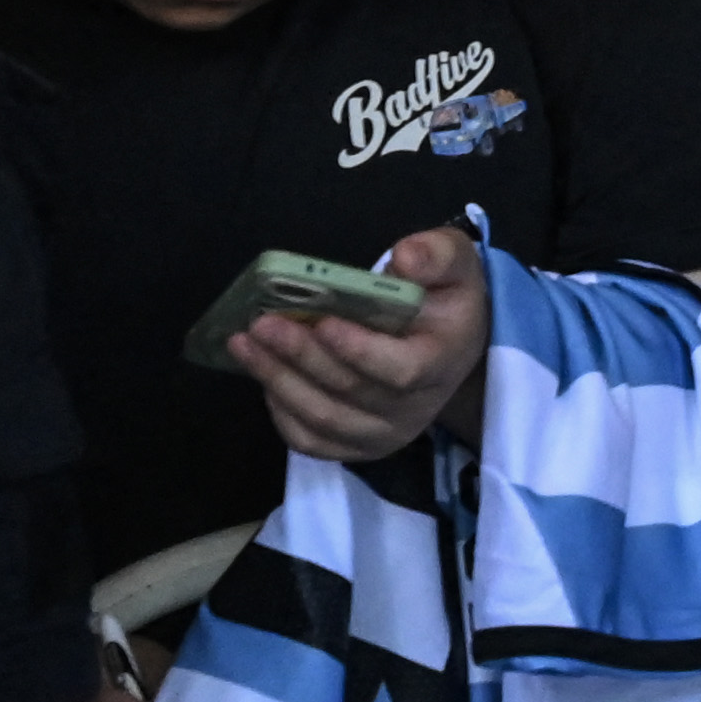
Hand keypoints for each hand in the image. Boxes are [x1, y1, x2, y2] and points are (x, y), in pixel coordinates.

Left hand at [231, 223, 486, 465]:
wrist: (450, 346)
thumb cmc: (445, 299)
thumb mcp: (455, 264)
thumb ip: (437, 254)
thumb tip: (405, 258)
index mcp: (443, 363)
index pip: (402, 370)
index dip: (359, 351)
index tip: (323, 322)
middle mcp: (416, 409)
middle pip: (350, 392)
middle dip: (301, 357)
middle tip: (262, 324)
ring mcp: (384, 434)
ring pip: (322, 418)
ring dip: (278, 380)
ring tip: (245, 344)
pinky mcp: (356, 447)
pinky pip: (309, 440)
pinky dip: (280, 410)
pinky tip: (264, 374)